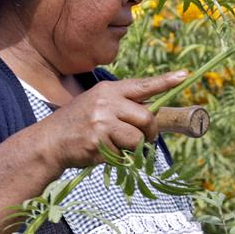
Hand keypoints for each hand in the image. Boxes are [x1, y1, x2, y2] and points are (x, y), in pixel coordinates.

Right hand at [43, 70, 188, 167]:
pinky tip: (101, 151)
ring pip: (137, 139)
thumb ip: (122, 106)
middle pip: (147, 118)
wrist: (50, 141)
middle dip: (150, 133)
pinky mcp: (98, 141)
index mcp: (109, 89)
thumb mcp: (98, 105)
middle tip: (145, 140)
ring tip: (116, 146)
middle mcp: (106, 102)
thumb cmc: (79, 125)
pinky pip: (123, 154)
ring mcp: (102, 121)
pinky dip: (117, 158)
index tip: (184, 75)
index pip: (142, 85)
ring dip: (133, 148)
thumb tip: (152, 114)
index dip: (165, 81)